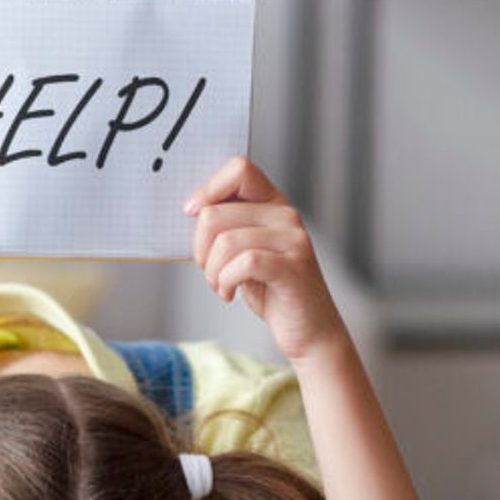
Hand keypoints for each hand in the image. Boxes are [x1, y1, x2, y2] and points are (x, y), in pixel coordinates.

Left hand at [186, 157, 347, 363]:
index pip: (239, 169)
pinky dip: (226, 282)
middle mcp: (286, 214)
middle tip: (209, 272)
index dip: (208, 189)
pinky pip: (243, 263)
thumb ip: (227, 228)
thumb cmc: (270, 290)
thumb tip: (190, 211)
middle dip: (200, 249)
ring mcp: (293, 239)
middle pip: (216, 214)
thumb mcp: (244, 251)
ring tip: (221, 286)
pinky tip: (230, 294)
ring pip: (225, 242)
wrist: (308, 330)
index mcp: (273, 203)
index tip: (192, 214)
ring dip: (212, 272)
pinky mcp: (293, 266)